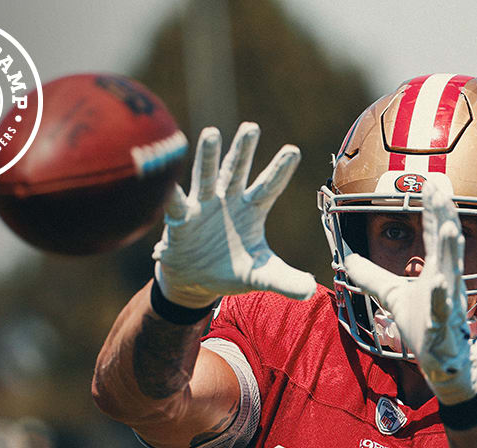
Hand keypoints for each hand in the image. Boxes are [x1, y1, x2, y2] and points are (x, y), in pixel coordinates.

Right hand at [153, 122, 315, 307]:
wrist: (195, 281)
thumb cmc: (231, 270)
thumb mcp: (259, 275)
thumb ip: (284, 279)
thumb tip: (311, 291)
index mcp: (251, 210)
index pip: (268, 188)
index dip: (280, 170)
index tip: (293, 150)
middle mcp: (228, 200)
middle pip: (237, 171)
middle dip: (244, 150)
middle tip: (252, 128)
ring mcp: (203, 205)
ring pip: (206, 177)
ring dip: (208, 157)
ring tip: (211, 133)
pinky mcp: (180, 217)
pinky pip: (174, 202)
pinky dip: (170, 191)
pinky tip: (165, 175)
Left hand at [345, 178, 476, 404]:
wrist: (448, 369)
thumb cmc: (426, 328)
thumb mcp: (394, 298)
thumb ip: (372, 277)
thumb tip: (347, 259)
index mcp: (437, 273)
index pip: (435, 237)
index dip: (432, 211)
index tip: (430, 184)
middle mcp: (448, 284)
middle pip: (447, 246)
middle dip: (445, 218)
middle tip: (441, 191)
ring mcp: (449, 306)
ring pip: (452, 275)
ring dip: (451, 252)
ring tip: (449, 229)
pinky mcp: (446, 330)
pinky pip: (444, 313)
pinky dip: (442, 300)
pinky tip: (440, 285)